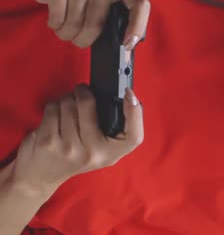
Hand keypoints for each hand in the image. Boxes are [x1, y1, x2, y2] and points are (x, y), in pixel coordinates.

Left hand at [0, 85, 143, 197]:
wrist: (41, 177)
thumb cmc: (75, 156)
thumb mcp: (102, 149)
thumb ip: (114, 128)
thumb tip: (124, 96)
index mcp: (112, 153)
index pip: (134, 136)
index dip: (136, 113)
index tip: (130, 94)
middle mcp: (93, 153)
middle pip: (90, 104)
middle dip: (83, 92)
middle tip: (82, 92)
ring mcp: (70, 148)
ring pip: (68, 103)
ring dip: (66, 99)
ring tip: (67, 108)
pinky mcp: (48, 142)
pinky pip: (53, 108)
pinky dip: (53, 106)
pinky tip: (55, 116)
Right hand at [25, 0, 149, 49]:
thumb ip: (116, 16)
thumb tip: (124, 48)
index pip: (140, 5)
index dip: (137, 27)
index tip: (127, 45)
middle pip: (97, 24)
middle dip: (84, 40)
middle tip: (79, 40)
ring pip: (75, 24)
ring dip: (67, 34)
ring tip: (66, 28)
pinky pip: (58, 17)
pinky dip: (55, 25)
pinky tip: (56, 18)